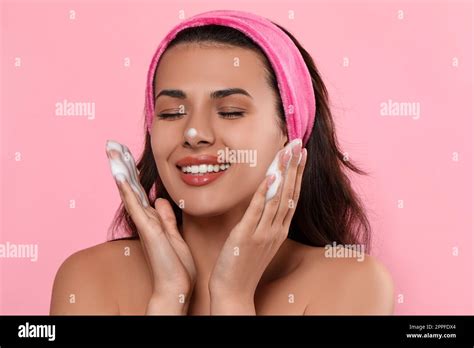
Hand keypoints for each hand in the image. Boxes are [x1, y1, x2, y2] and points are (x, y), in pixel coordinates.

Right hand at [106, 143, 195, 313]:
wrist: (175, 287)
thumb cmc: (176, 266)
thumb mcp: (175, 235)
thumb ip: (167, 218)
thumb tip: (161, 201)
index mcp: (153, 220)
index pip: (141, 191)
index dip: (133, 172)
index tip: (127, 155)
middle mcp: (145, 219)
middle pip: (131, 187)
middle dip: (122, 165)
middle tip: (113, 145)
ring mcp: (144, 224)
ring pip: (129, 192)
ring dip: (120, 170)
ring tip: (111, 150)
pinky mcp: (148, 230)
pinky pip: (135, 206)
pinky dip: (127, 190)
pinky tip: (120, 174)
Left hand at [208, 142, 306, 312]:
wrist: (234, 292)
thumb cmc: (244, 265)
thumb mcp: (259, 241)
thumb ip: (264, 221)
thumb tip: (266, 200)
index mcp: (279, 230)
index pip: (292, 196)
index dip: (297, 173)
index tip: (300, 154)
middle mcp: (276, 230)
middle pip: (289, 192)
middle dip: (294, 166)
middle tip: (298, 144)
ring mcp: (263, 233)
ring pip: (277, 198)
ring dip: (283, 173)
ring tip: (288, 152)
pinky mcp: (246, 236)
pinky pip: (258, 210)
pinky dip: (265, 193)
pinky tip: (270, 177)